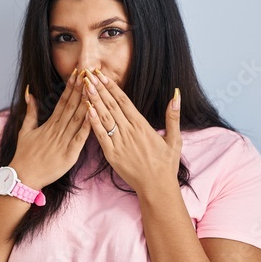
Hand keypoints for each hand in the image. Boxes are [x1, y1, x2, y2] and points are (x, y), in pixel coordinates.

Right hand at [9, 69, 90, 189]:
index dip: (70, 87)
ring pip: (77, 119)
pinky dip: (87, 126)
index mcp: (49, 124)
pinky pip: (80, 138)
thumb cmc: (24, 155)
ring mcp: (63, 142)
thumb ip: (30, 112)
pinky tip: (94, 115)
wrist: (23, 177)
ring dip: (86, 103)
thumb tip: (29, 93)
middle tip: (89, 73)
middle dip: (81, 89)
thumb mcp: (24, 130)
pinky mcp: (69, 155)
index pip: (62, 101)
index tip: (77, 73)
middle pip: (72, 106)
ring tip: (94, 88)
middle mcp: (57, 130)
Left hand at [83, 68, 181, 194]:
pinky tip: (86, 110)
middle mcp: (130, 131)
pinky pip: (100, 135)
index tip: (102, 75)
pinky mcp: (112, 154)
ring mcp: (120, 142)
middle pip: (112, 105)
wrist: (157, 188)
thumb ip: (173, 116)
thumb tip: (176, 94)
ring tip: (84, 85)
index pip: (124, 101)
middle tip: (88, 73)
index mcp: (143, 126)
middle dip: (99, 88)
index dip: (112, 86)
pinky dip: (93, 122)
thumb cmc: (166, 165)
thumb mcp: (175, 139)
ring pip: (104, 117)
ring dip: (93, 100)